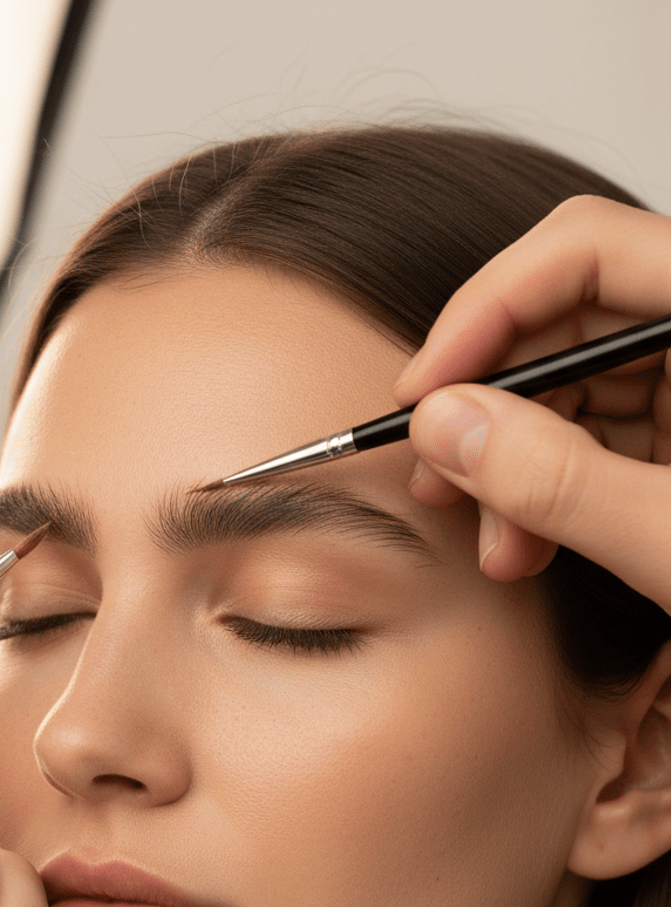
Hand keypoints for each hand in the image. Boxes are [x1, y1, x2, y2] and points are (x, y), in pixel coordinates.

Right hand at [393, 195, 670, 612]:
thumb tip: (445, 426)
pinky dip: (545, 487)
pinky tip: (526, 543)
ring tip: (496, 543)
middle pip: (567, 319)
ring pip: (569, 381)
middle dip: (489, 405)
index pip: (586, 251)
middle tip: (438, 478)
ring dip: (510, 461)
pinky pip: (594, 431)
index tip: (424, 391)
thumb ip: (562, 484)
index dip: (485, 310)